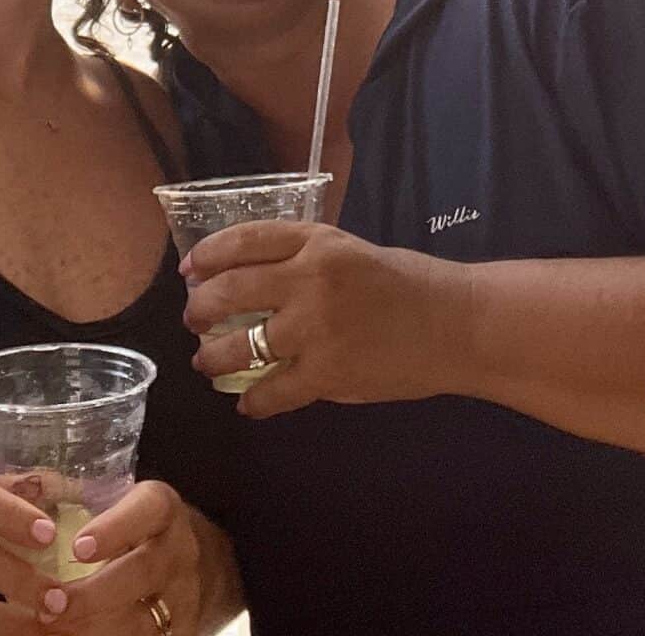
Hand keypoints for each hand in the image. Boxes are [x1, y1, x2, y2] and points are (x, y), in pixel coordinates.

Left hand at [41, 482, 219, 635]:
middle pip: (144, 572)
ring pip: (147, 619)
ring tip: (53, 626)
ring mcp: (184, 596)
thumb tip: (13, 485)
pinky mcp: (181, 630)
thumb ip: (70, 491)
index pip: (148, 510)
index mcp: (162, 509)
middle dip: (95, 593)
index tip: (76, 547)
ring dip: (98, 627)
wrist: (192, 566)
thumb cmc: (134, 526)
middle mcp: (179, 551)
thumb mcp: (117, 499)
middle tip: (51, 603)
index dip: (114, 528)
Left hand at [182, 221, 468, 419]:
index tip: (190, 270)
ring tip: (207, 362)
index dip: (208, 255)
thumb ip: (301, 260)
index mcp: (316, 243)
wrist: (454, 323)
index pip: (244, 240)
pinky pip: (273, 392)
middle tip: (193, 320)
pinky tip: (247, 405)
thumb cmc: (403, 283)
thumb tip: (244, 280)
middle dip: (200, 309)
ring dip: (213, 357)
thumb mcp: (348, 250)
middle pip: (230, 291)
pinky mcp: (328, 373)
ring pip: (242, 346)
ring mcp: (317, 329)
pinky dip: (253, 402)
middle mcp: (310, 279)